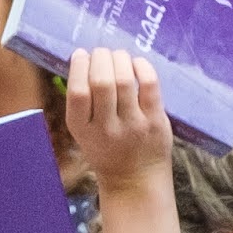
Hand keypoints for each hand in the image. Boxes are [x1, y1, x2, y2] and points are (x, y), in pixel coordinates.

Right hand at [50, 47, 171, 196]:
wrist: (135, 180)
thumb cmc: (106, 150)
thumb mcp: (83, 132)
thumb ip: (82, 102)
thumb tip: (85, 59)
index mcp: (82, 129)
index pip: (77, 92)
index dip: (79, 67)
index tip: (81, 54)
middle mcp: (106, 128)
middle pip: (101, 82)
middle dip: (100, 57)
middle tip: (101, 53)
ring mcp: (133, 125)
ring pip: (124, 80)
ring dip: (120, 58)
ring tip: (118, 56)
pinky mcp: (155, 121)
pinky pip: (149, 85)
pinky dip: (142, 67)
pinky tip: (137, 64)